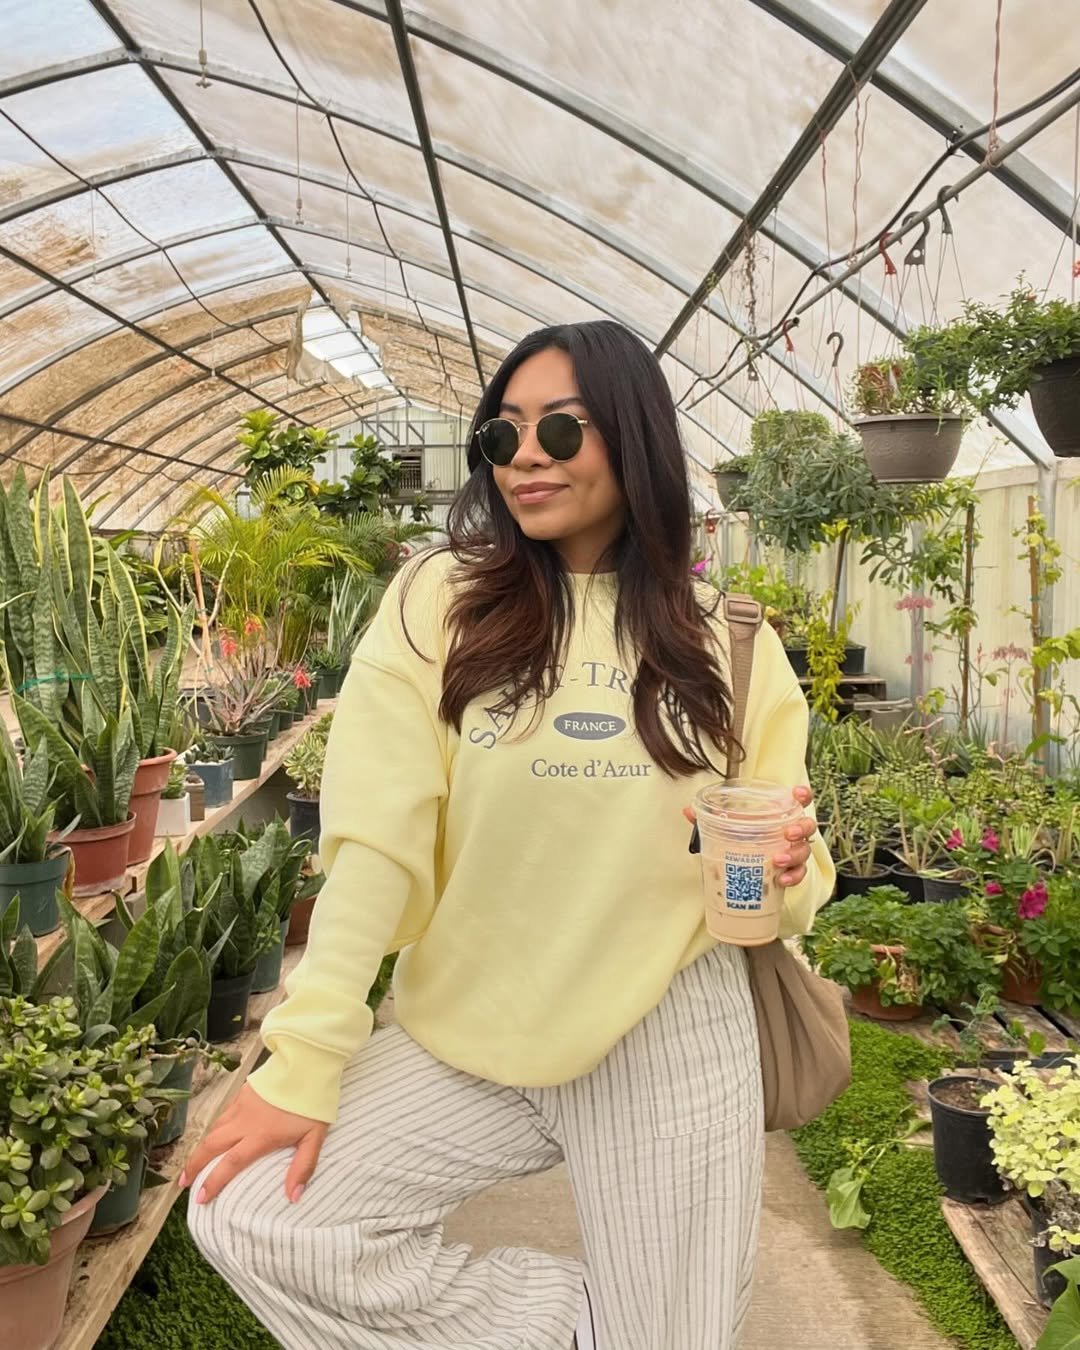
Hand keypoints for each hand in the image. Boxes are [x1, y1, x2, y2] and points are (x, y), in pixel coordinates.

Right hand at [179, 1082, 327, 1205]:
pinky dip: (215, 1128)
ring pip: (214, 1129)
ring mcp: (241, 1105)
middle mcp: (244, 1122)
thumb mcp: (314, 1137)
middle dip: (193, 1166)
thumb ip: (303, 1168)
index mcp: (260, 1136)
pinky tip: (216, 1134)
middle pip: (210, 1146)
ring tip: (195, 1162)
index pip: (229, 1164)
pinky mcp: (243, 1092)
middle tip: (183, 1183)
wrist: (306, 1064)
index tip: (201, 1199)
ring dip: (202, 1147)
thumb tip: (293, 1197)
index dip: (213, 1182)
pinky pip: (223, 1114)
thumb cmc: (313, 1102)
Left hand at [682, 785, 816, 887]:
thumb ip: (709, 819)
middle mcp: (791, 832)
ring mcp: (794, 852)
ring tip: (777, 860)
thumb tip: (688, 811)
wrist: (745, 872)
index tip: (797, 794)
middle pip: (807, 825)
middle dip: (801, 828)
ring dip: (794, 854)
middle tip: (788, 833)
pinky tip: (781, 880)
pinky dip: (793, 877)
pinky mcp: (792, 872)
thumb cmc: (742, 842)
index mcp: (778, 815)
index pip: (798, 800)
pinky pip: (800, 874)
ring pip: (804, 851)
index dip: (802, 795)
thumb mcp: (726, 829)